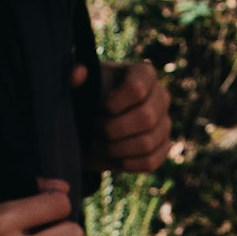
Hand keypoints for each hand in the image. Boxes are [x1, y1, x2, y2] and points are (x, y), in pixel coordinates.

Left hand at [74, 59, 171, 173]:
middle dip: (113, 130)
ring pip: (147, 142)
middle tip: (96, 131)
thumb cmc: (84, 101)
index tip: (100, 109)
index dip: (115, 104)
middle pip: (146, 118)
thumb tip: (78, 72)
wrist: (89, 128)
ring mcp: (164, 124)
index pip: (138, 88)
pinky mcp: (162, 148)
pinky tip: (114, 156)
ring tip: (101, 144)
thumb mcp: (76, 87)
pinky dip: (128, 163)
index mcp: (143, 74)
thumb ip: (72, 77)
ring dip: (117, 148)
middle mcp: (160, 97)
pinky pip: (150, 161)